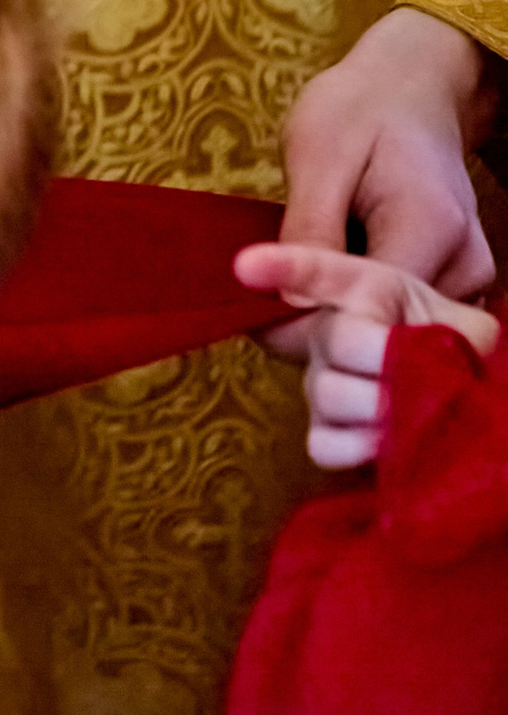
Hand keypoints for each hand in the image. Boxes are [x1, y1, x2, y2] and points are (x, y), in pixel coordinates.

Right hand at [235, 242, 500, 468]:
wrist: (451, 387)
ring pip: (329, 393)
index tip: (246, 266)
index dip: (282, 266)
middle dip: (387, 360)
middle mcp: (327, 329)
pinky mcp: (323, 428)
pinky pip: (323, 444)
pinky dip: (358, 448)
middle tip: (428, 373)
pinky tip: (386, 440)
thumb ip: (460, 332)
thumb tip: (430, 362)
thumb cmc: (454, 345)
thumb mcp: (469, 324)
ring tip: (417, 411)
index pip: (315, 268)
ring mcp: (320, 378)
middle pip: (338, 339)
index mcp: (363, 290)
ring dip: (381, 409)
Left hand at [279, 7, 497, 304]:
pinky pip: (400, 320)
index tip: (252, 315)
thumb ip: (309, 230)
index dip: (307, 322)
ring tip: (287, 291)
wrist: (411, 88)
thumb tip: (286, 300)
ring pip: (393, 334)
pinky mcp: (453, 285)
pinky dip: (355, 313)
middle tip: (258, 311)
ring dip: (335, 325)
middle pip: (387, 332)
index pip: (371, 308)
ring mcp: (467, 280)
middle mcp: (465, 266)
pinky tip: (318, 289)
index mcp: (433, 227)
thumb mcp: (318, 155)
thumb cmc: (359, 111)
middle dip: (318, 330)